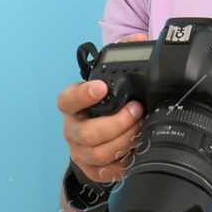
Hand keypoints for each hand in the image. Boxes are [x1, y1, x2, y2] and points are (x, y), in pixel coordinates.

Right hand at [57, 33, 149, 183]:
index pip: (68, 100)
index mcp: (72, 106)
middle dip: (116, 123)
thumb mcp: (107, 82)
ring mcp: (81, 152)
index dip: (83, 94)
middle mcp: (73, 130)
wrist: (96, 140)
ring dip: (125, 141)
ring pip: (99, 153)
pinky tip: (138, 147)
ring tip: (142, 128)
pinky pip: (110, 170)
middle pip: (88, 133)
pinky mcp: (93, 171)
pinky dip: (127, 160)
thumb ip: (120, 56)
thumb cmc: (102, 107)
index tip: (101, 87)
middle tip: (137, 111)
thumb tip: (137, 40)